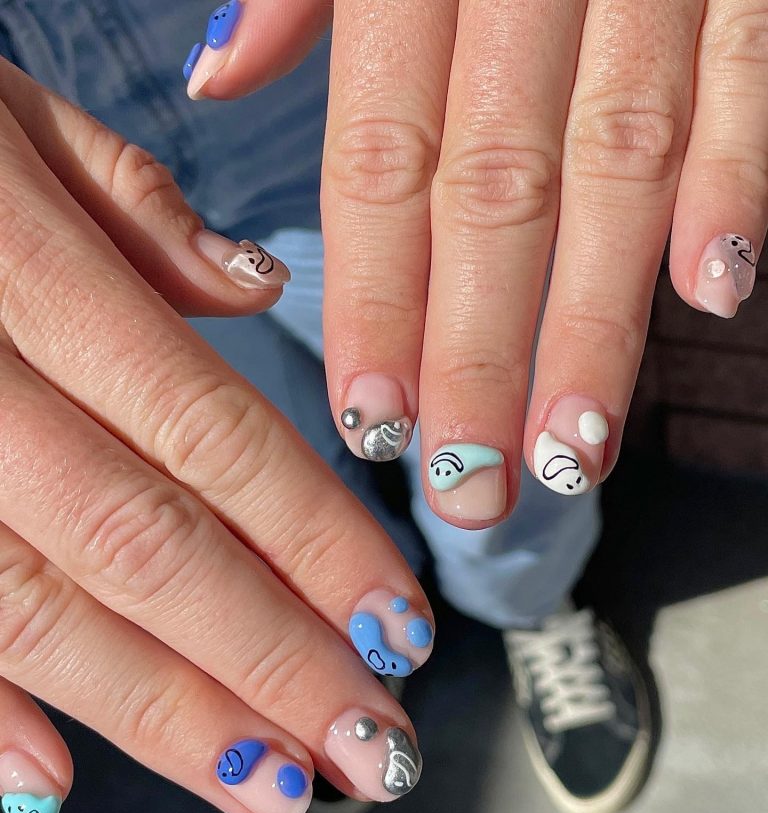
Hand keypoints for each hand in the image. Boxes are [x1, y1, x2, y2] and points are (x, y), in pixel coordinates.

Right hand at [0, 58, 432, 812]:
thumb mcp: (14, 119)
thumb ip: (134, 207)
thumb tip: (250, 286)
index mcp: (29, 271)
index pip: (212, 432)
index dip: (315, 541)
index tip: (396, 625)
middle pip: (149, 544)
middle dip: (270, 659)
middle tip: (369, 746)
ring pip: (43, 605)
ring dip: (167, 711)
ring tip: (273, 783)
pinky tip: (56, 783)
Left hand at [186, 0, 765, 525]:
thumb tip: (220, 74)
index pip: (384, 165)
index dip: (376, 302)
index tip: (373, 422)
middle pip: (495, 197)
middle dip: (481, 353)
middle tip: (470, 482)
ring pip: (616, 166)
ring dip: (597, 321)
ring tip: (573, 450)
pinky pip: (746, 72)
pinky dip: (737, 178)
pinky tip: (717, 291)